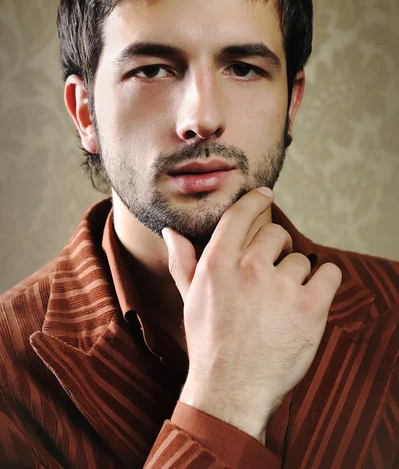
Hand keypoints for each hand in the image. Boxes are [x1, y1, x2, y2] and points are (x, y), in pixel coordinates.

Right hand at [162, 189, 341, 442]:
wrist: (232, 389)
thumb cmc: (208, 342)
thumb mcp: (189, 298)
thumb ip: (183, 260)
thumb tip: (170, 231)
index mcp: (218, 263)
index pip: (241, 214)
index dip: (256, 200)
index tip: (265, 195)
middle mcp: (250, 268)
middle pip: (275, 233)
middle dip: (275, 249)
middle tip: (271, 272)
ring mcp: (282, 288)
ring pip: (300, 258)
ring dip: (296, 274)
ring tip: (283, 300)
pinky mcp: (311, 308)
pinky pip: (329, 273)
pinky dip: (324, 281)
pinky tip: (311, 296)